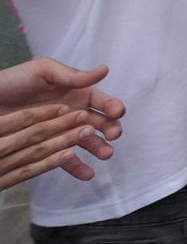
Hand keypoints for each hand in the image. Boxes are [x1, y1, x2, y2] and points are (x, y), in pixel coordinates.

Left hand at [0, 58, 125, 187]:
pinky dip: (77, 166)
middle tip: (113, 135)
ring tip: (105, 155)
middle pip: (100, 122)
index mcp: (77, 93)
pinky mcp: (48, 148)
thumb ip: (72, 75)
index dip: (113, 105)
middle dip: (111, 128)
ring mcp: (62, 131)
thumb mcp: (44, 71)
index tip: (117, 112)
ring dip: (100, 148)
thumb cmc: (14, 82)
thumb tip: (104, 70)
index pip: (102, 100)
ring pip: (87, 141)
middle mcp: (74, 112)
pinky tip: (87, 173)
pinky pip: (65, 158)